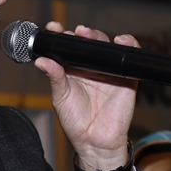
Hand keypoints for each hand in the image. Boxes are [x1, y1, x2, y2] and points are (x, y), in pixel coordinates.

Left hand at [34, 22, 138, 170]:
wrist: (95, 142)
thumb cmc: (76, 122)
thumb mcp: (61, 98)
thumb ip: (54, 77)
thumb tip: (41, 60)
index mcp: (72, 69)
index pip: (67, 47)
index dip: (61, 35)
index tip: (53, 28)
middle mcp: (90, 66)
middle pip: (87, 43)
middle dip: (80, 34)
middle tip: (74, 33)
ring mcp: (108, 70)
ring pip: (106, 46)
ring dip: (98, 36)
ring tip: (88, 35)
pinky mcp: (125, 76)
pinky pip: (129, 56)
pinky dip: (128, 45)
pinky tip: (120, 41)